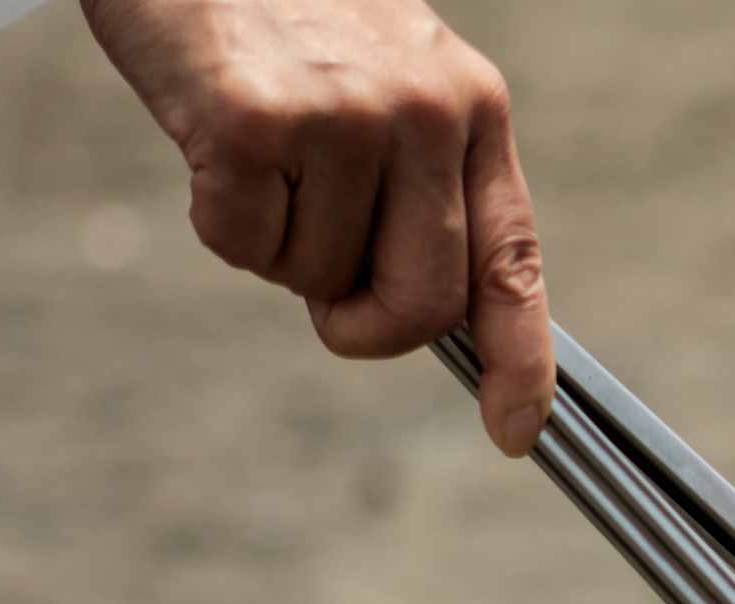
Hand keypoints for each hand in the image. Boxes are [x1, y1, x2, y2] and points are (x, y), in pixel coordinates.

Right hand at [82, 0, 552, 455]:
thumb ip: (417, 186)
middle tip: (320, 284)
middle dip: (363, 323)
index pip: (514, 261)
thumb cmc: (281, 13)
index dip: (520, 359)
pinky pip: (243, 247)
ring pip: (317, 278)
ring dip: (276, 244)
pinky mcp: (257, 123)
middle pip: (420, 304)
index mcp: (474, 109)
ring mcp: (345, 116)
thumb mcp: (387, 79)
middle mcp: (426, 113)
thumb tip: (416, 315)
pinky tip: (214, 137)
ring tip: (261, 149)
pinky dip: (218, 219)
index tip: (513, 431)